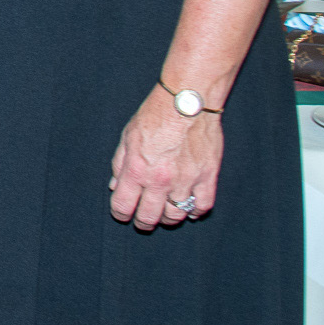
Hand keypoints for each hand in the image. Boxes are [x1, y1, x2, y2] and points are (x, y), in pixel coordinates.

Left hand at [109, 86, 220, 230]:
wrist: (186, 102)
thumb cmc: (155, 116)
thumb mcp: (127, 137)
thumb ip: (120, 164)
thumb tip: (116, 186)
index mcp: (137, 170)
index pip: (124, 206)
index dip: (121, 214)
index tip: (123, 215)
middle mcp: (160, 180)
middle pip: (150, 217)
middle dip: (143, 222)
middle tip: (143, 221)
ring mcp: (186, 180)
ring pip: (176, 215)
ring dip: (168, 218)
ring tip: (164, 213)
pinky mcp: (207, 176)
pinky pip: (203, 205)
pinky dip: (195, 211)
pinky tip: (189, 209)